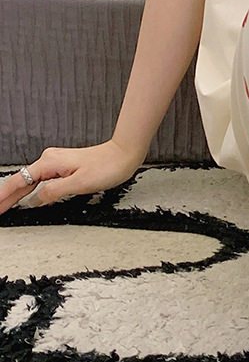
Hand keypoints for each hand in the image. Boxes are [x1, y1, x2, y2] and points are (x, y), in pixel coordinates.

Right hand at [0, 140, 143, 214]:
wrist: (124, 154)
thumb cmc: (108, 166)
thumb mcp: (79, 184)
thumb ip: (53, 192)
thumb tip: (33, 201)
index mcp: (50, 163)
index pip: (19, 181)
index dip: (3, 196)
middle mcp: (51, 160)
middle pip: (22, 181)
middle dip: (6, 197)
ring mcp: (57, 162)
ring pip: (31, 180)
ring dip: (17, 194)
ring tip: (5, 207)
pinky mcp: (65, 166)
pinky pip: (41, 179)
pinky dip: (31, 189)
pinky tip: (28, 197)